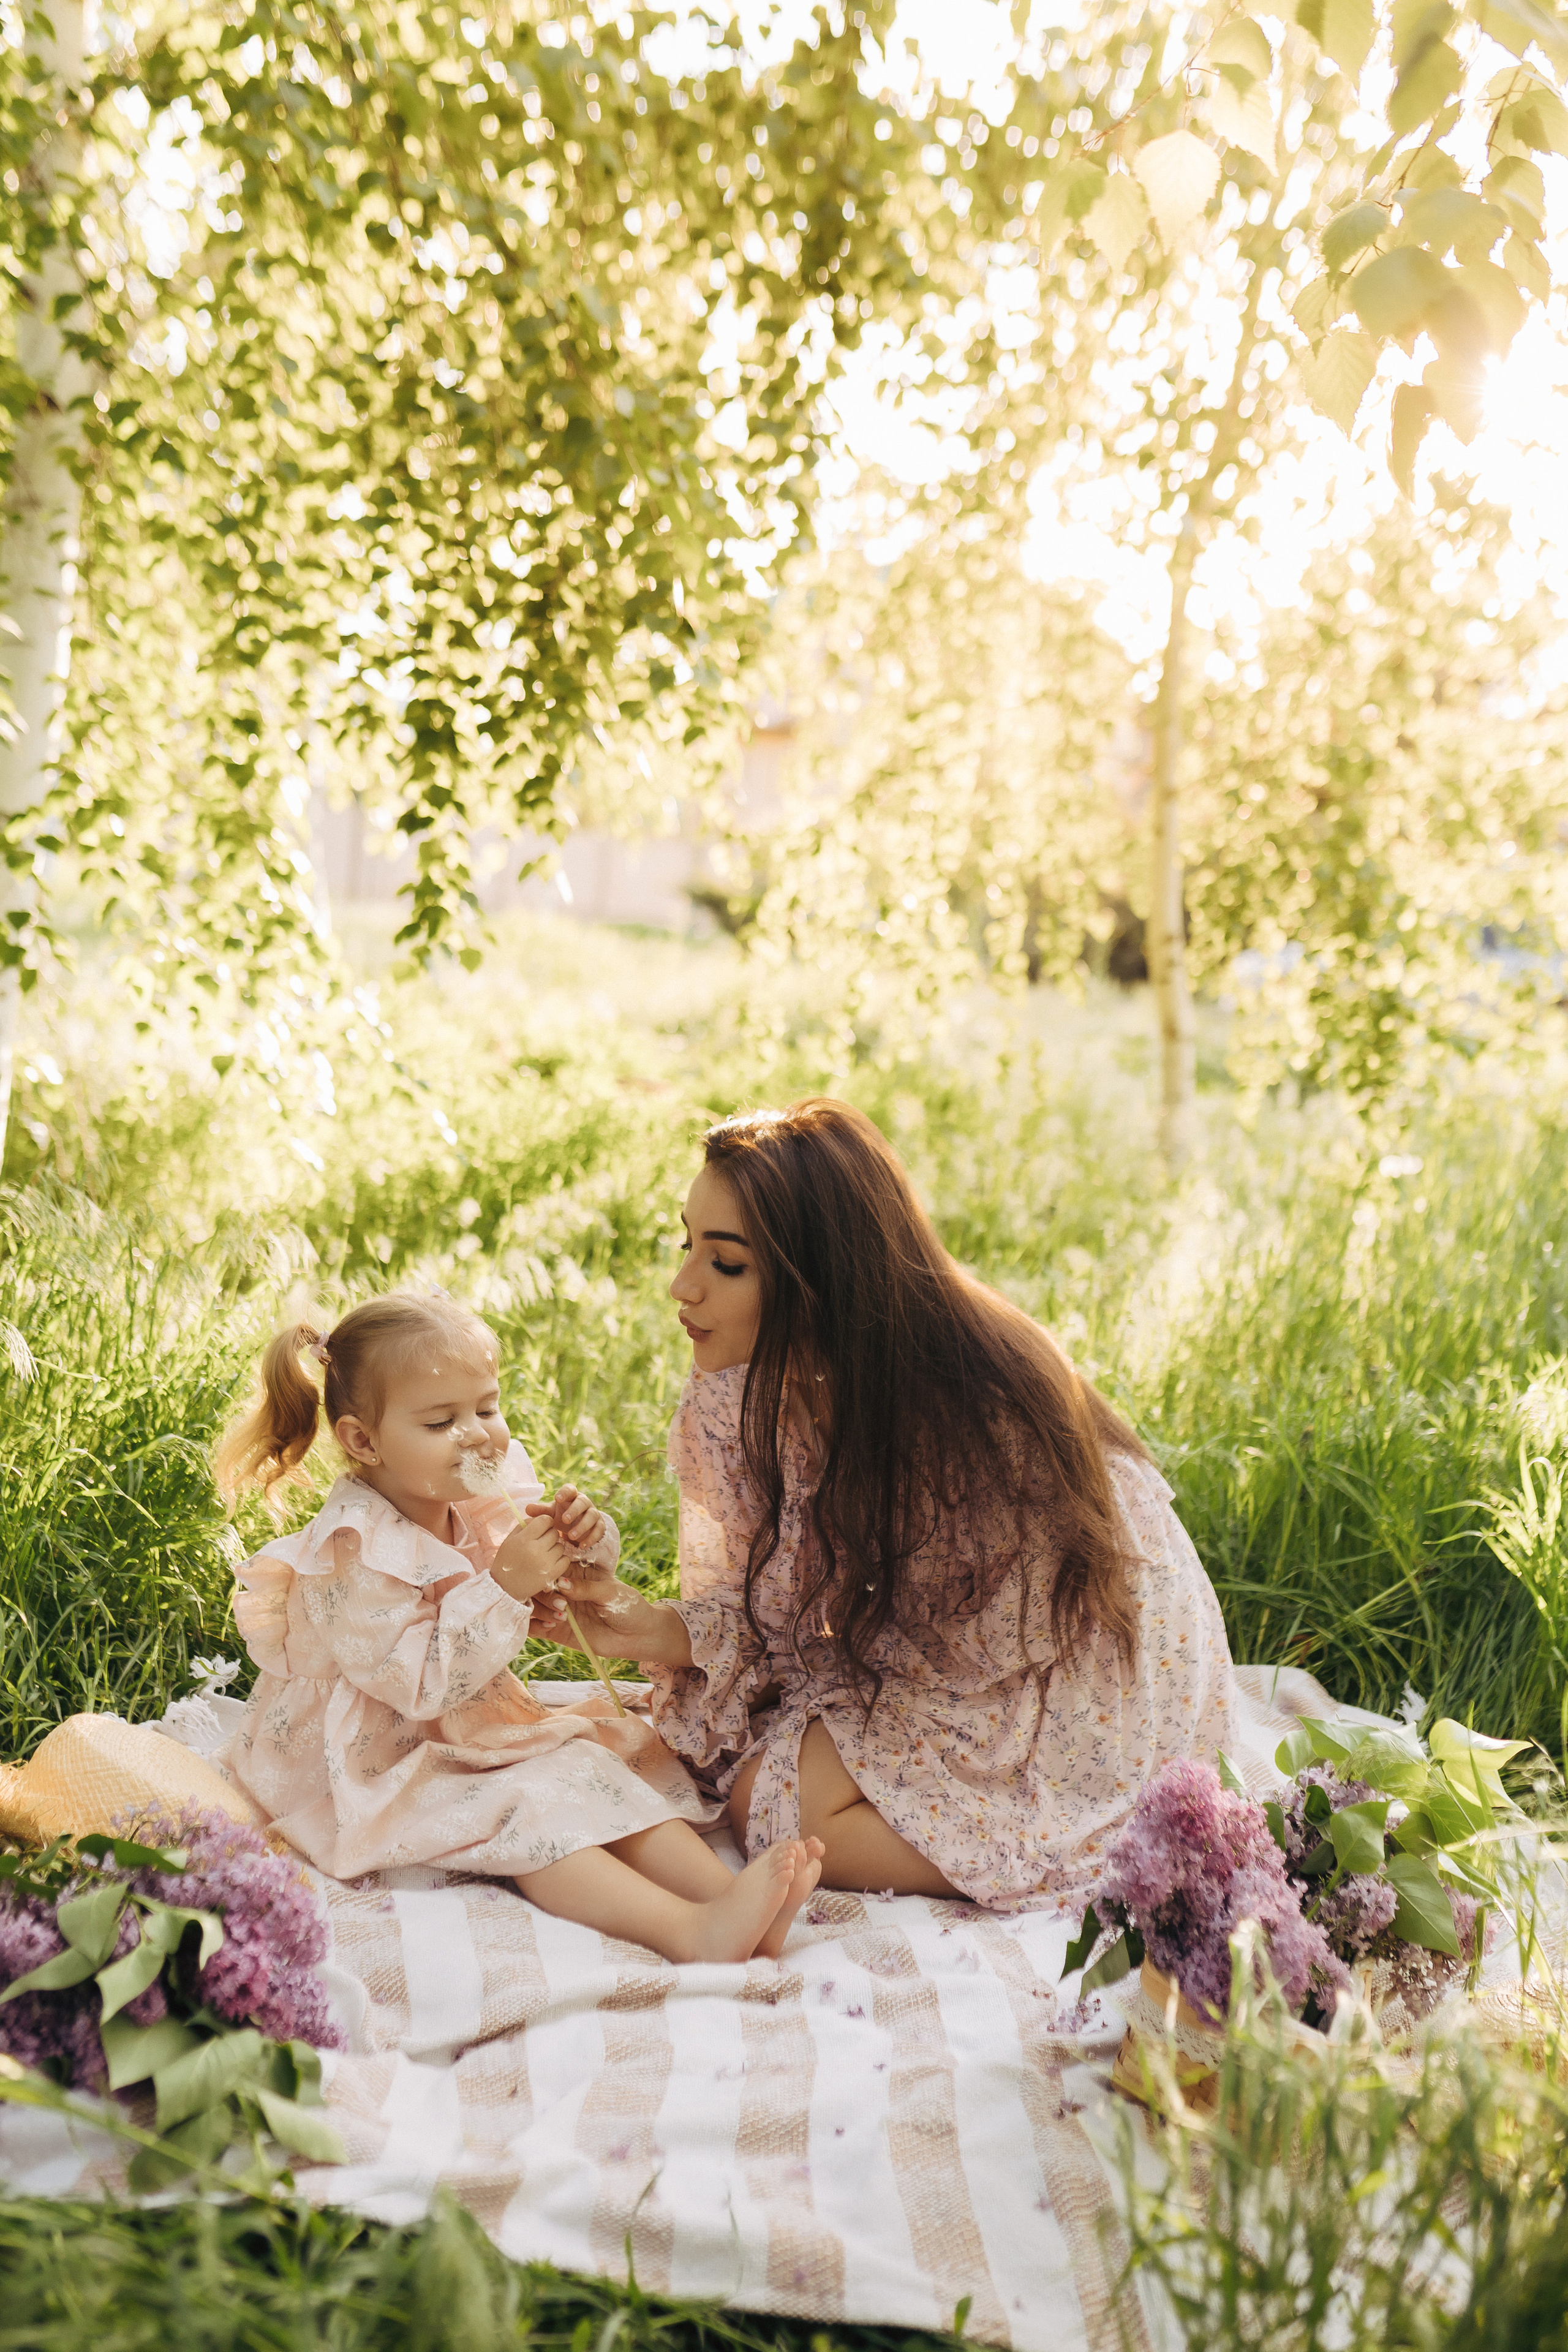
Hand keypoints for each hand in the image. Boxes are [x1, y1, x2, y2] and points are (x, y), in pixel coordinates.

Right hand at [492, 1513, 570, 1603]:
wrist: (504, 1587)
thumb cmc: (506, 1561)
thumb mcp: (510, 1539)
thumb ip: (525, 1525)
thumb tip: (540, 1518)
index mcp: (524, 1539)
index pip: (545, 1520)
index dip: (546, 1522)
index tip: (543, 1528)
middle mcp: (536, 1550)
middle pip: (554, 1533)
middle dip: (549, 1536)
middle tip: (542, 1543)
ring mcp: (545, 1563)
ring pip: (561, 1546)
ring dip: (555, 1548)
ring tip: (544, 1555)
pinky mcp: (552, 1575)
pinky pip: (566, 1560)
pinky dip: (560, 1560)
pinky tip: (551, 1562)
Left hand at [526, 1484, 613, 1560]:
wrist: (576, 1527)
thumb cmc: (562, 1517)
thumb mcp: (551, 1514)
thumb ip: (541, 1511)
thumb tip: (527, 1508)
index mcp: (571, 1496)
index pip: (570, 1489)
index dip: (565, 1492)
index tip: (557, 1498)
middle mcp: (584, 1503)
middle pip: (583, 1502)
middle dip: (574, 1510)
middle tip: (564, 1520)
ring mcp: (593, 1513)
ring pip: (592, 1516)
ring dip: (583, 1526)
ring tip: (571, 1536)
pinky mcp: (599, 1526)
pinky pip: (599, 1530)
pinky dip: (591, 1538)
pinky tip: (582, 1546)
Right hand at [530, 1572, 693, 1671]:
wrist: (637, 1636)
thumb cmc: (628, 1607)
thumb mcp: (610, 1593)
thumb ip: (585, 1588)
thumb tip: (560, 1583)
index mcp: (575, 1572)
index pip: (551, 1564)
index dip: (546, 1566)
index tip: (552, 1575)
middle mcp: (563, 1590)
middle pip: (537, 1585)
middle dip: (542, 1591)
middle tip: (561, 1601)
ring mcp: (558, 1610)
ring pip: (533, 1605)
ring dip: (540, 1608)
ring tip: (561, 1615)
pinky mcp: (557, 1631)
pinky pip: (535, 1627)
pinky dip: (535, 1626)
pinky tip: (552, 1625)